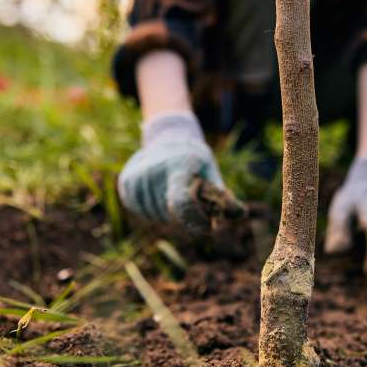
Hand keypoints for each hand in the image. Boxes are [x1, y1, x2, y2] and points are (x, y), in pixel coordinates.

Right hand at [117, 113, 233, 236]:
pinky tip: (158, 196)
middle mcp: (154, 169)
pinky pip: (139, 210)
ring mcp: (138, 175)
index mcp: (179, 164)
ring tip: (172, 195)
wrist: (168, 138)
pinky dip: (150, 210)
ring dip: (166, 215)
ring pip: (153, 215)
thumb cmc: (195, 159)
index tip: (206, 228)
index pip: (182, 203)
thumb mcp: (211, 170)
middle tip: (189, 203)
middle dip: (182, 216)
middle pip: (168, 212)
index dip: (194, 221)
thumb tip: (240, 215)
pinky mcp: (126, 181)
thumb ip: (221, 195)